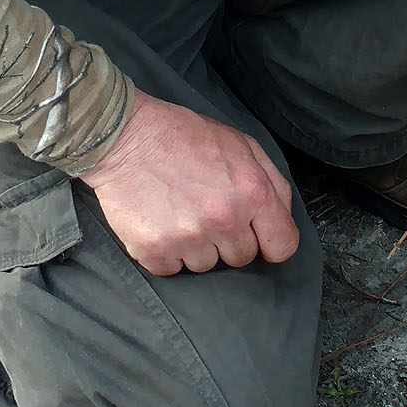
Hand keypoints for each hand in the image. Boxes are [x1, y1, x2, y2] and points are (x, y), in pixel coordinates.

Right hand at [83, 88, 299, 277]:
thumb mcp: (241, 144)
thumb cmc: (183, 137)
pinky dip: (166, 253)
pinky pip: (172, 270)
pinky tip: (160, 223)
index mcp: (251, 192)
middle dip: (228, 239)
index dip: (271, 243)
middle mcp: (223, 219)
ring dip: (196, 246)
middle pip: (241, 258)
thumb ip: (271, 182)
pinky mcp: (154, 250)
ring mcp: (187, 238)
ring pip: (206, 266)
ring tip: (179, 213)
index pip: (282, 246)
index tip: (259, 239)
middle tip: (205, 211)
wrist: (124, 136)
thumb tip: (280, 217)